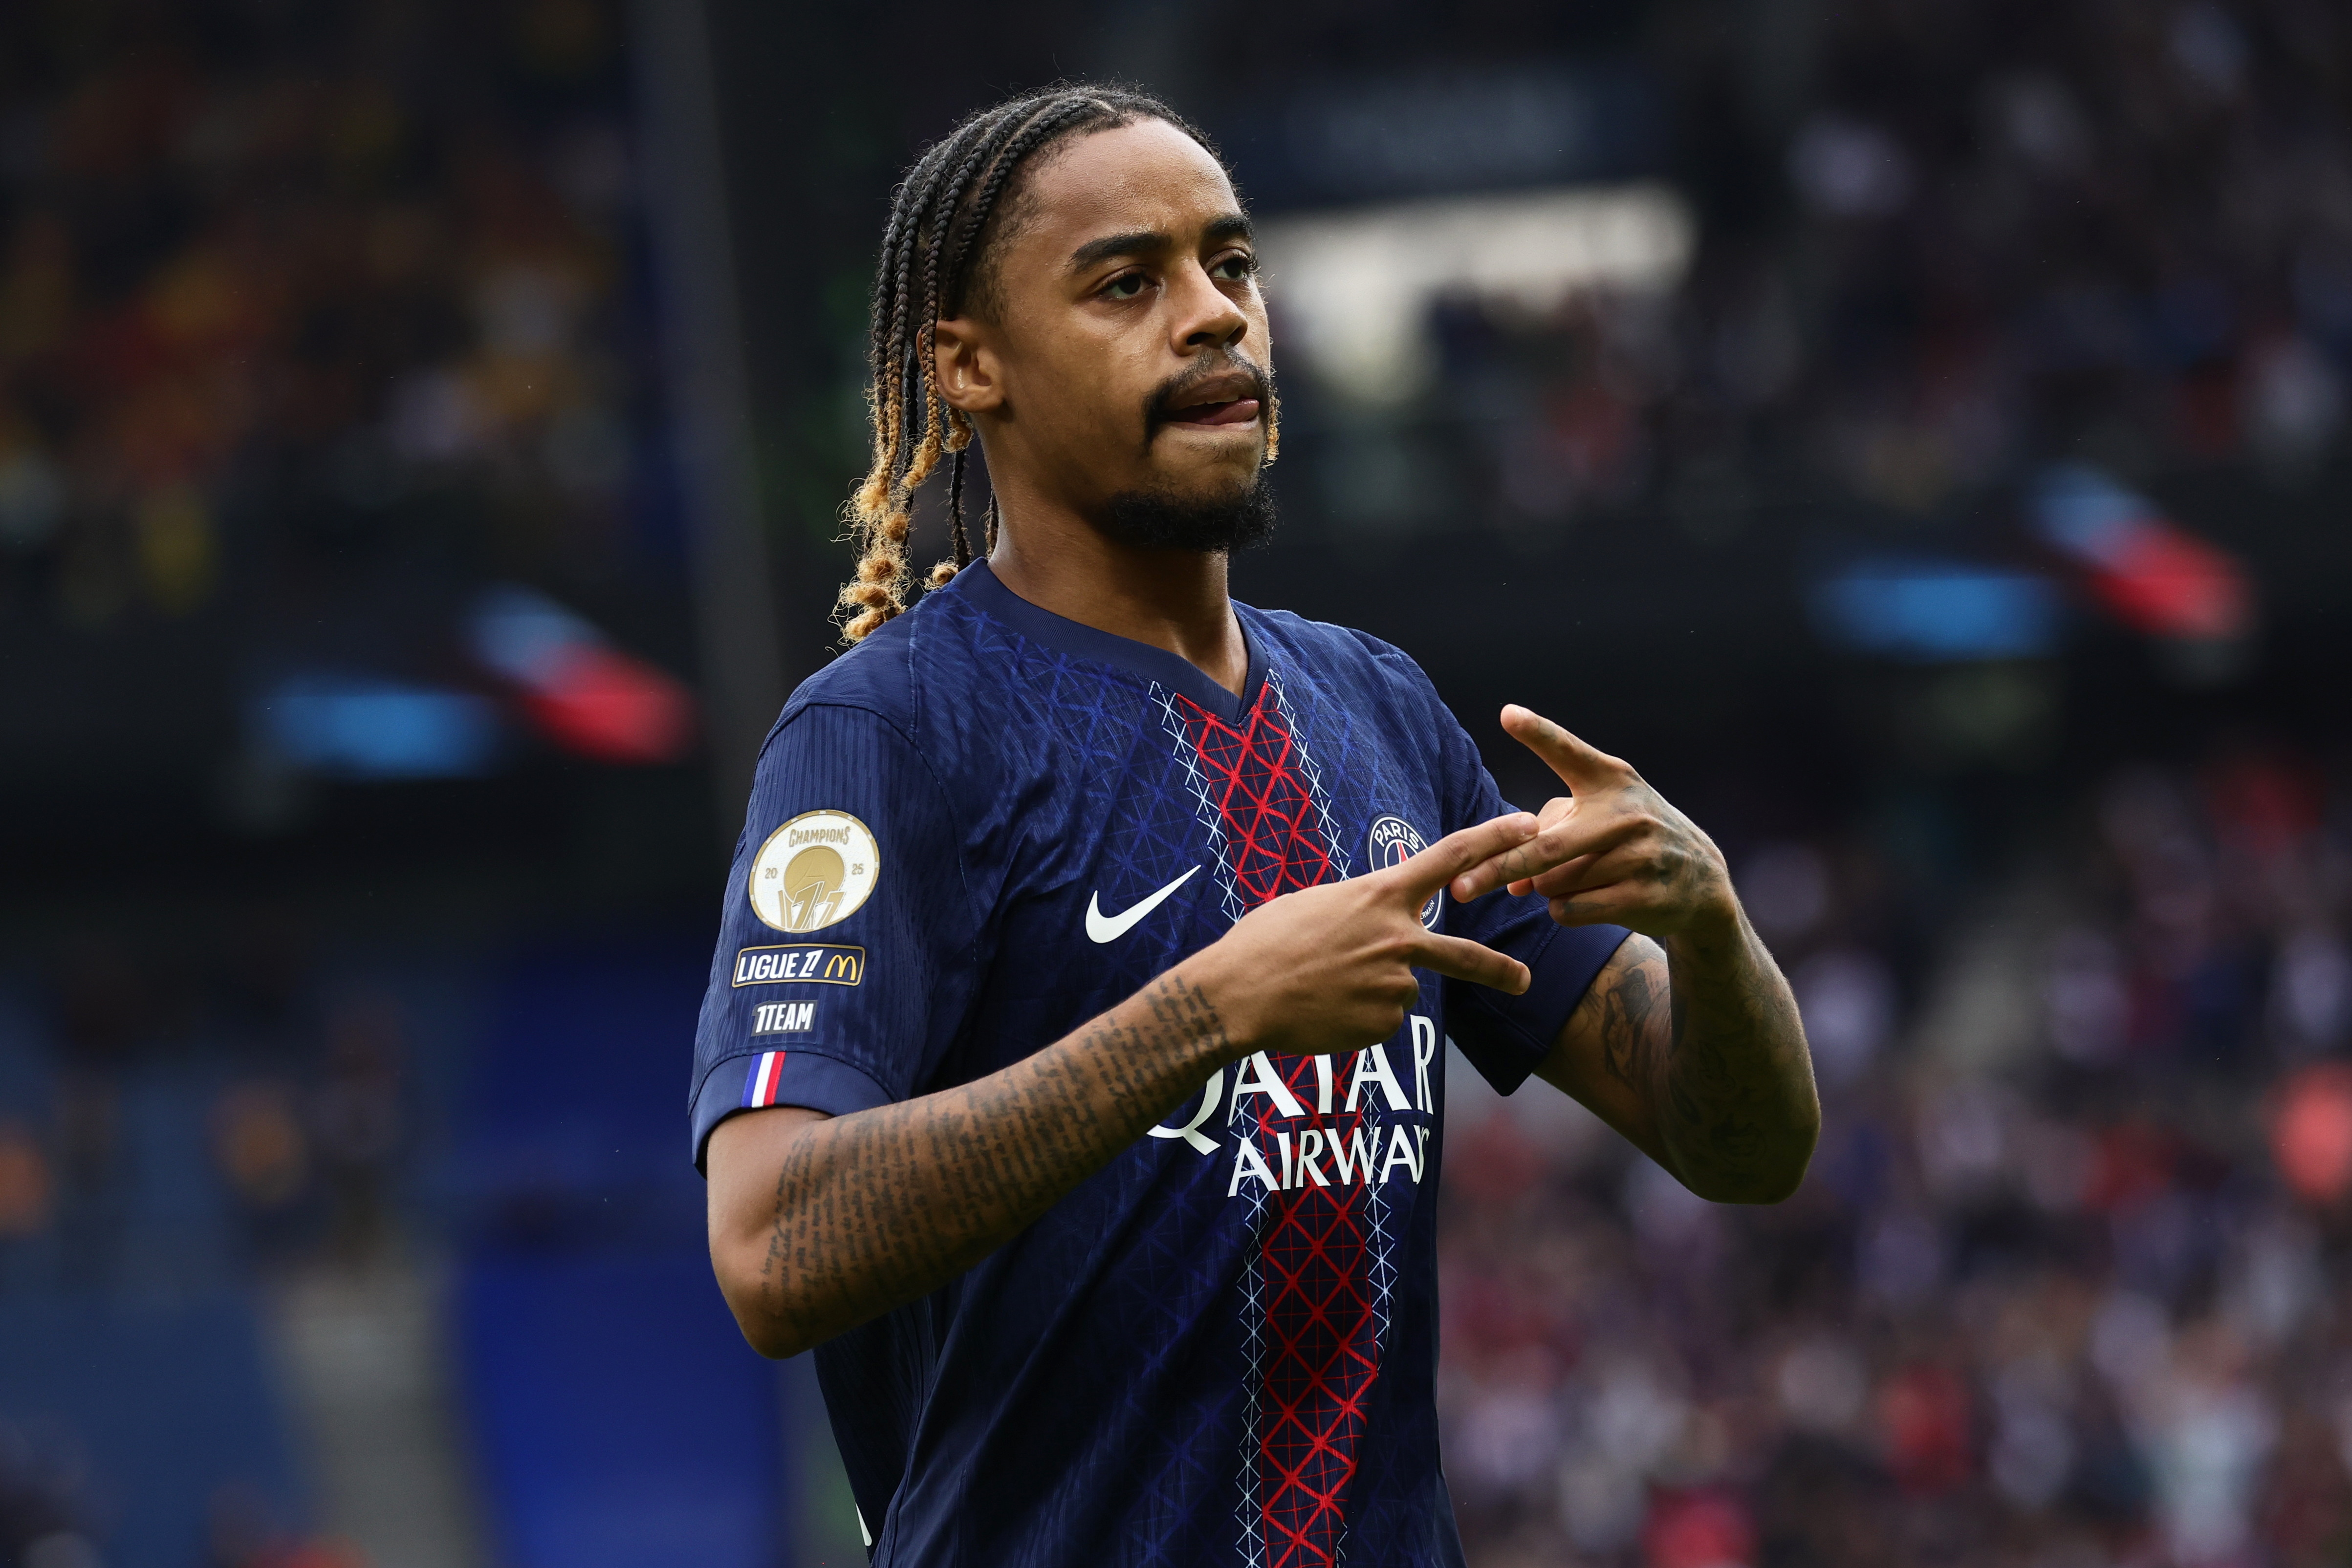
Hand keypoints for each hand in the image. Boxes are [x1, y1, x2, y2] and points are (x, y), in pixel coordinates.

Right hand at [1183, 812, 1539, 1057]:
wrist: (1239, 994)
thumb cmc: (1265, 942)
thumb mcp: (1314, 905)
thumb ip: (1359, 912)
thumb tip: (1372, 933)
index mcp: (1380, 896)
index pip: (1450, 856)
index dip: (1495, 838)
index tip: (1530, 827)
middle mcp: (1398, 938)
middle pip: (1464, 955)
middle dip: (1499, 970)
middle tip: (1524, 981)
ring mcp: (1394, 984)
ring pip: (1399, 990)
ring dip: (1370, 992)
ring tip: (1324, 987)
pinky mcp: (1383, 1023)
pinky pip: (1381, 1020)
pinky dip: (1357, 1018)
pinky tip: (1325, 1009)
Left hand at [1449, 706, 1738, 939]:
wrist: (1698, 880)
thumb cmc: (1627, 839)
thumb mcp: (1597, 817)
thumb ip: (1547, 835)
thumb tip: (1510, 882)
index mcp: (1610, 780)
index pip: (1569, 753)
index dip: (1539, 734)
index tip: (1508, 715)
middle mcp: (1627, 812)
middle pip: (1544, 847)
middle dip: (1498, 870)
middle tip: (1459, 889)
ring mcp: (1640, 855)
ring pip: (1555, 884)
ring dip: (1545, 890)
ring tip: (1572, 879)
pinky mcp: (1645, 895)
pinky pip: (1574, 910)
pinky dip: (1564, 911)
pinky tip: (1584, 902)